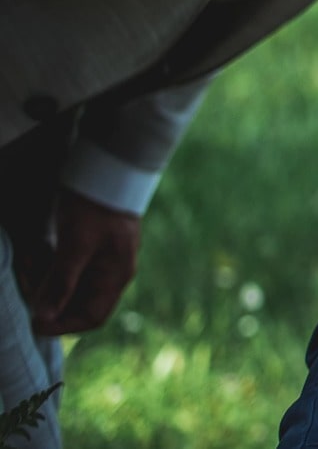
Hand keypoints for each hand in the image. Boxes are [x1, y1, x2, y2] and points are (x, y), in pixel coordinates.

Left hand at [29, 189, 140, 334]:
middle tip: (26, 274)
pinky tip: (36, 250)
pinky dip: (46, 266)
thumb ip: (61, 282)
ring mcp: (99, 260)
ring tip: (29, 256)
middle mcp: (110, 272)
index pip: (92, 317)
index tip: (34, 320)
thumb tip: (43, 319)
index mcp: (116, 275)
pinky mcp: (86, 248)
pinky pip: (63, 270)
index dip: (63, 325)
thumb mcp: (75, 244)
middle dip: (46, 296)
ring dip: (42, 279)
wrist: (105, 168)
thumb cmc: (96, 206)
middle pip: (75, 302)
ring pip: (65, 286)